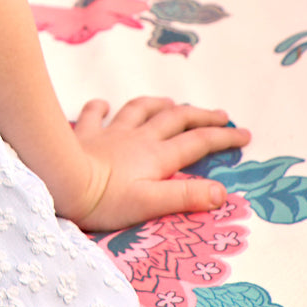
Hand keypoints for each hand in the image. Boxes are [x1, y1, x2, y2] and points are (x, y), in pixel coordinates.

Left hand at [65, 97, 250, 231]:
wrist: (61, 180)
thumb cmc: (104, 199)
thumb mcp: (150, 204)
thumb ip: (185, 197)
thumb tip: (220, 191)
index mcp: (156, 156)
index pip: (197, 143)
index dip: (222, 138)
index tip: (244, 135)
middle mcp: (137, 138)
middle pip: (174, 120)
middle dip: (200, 116)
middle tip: (221, 115)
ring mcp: (110, 133)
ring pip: (139, 110)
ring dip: (158, 104)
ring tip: (171, 102)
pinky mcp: (85, 135)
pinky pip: (94, 114)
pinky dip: (100, 107)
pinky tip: (103, 104)